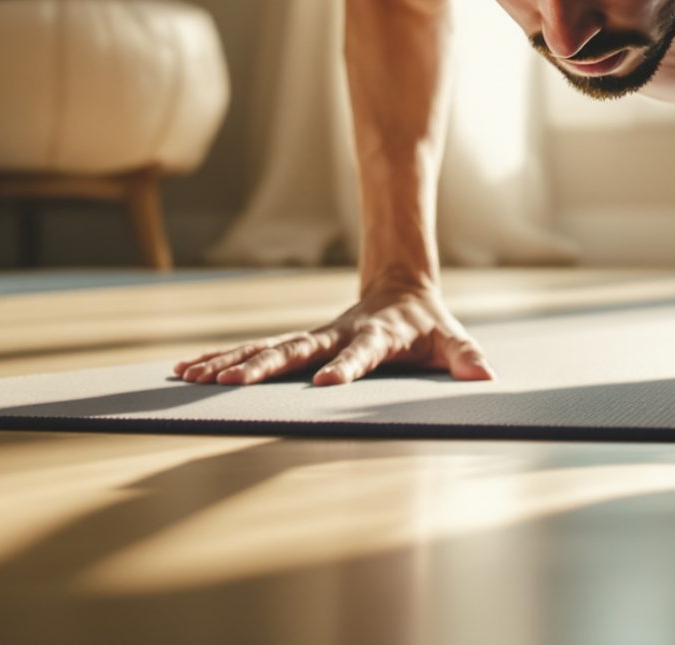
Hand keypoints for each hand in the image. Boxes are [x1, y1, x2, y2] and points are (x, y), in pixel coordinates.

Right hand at [172, 277, 495, 386]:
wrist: (401, 289)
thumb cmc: (428, 326)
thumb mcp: (451, 340)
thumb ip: (466, 356)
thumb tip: (486, 375)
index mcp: (376, 336)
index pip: (362, 353)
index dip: (347, 367)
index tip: (328, 383)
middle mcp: (337, 335)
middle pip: (297, 349)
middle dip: (264, 367)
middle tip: (232, 386)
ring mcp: (314, 338)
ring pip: (266, 348)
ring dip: (229, 363)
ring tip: (191, 378)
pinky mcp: (299, 344)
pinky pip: (255, 351)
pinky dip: (222, 360)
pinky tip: (188, 371)